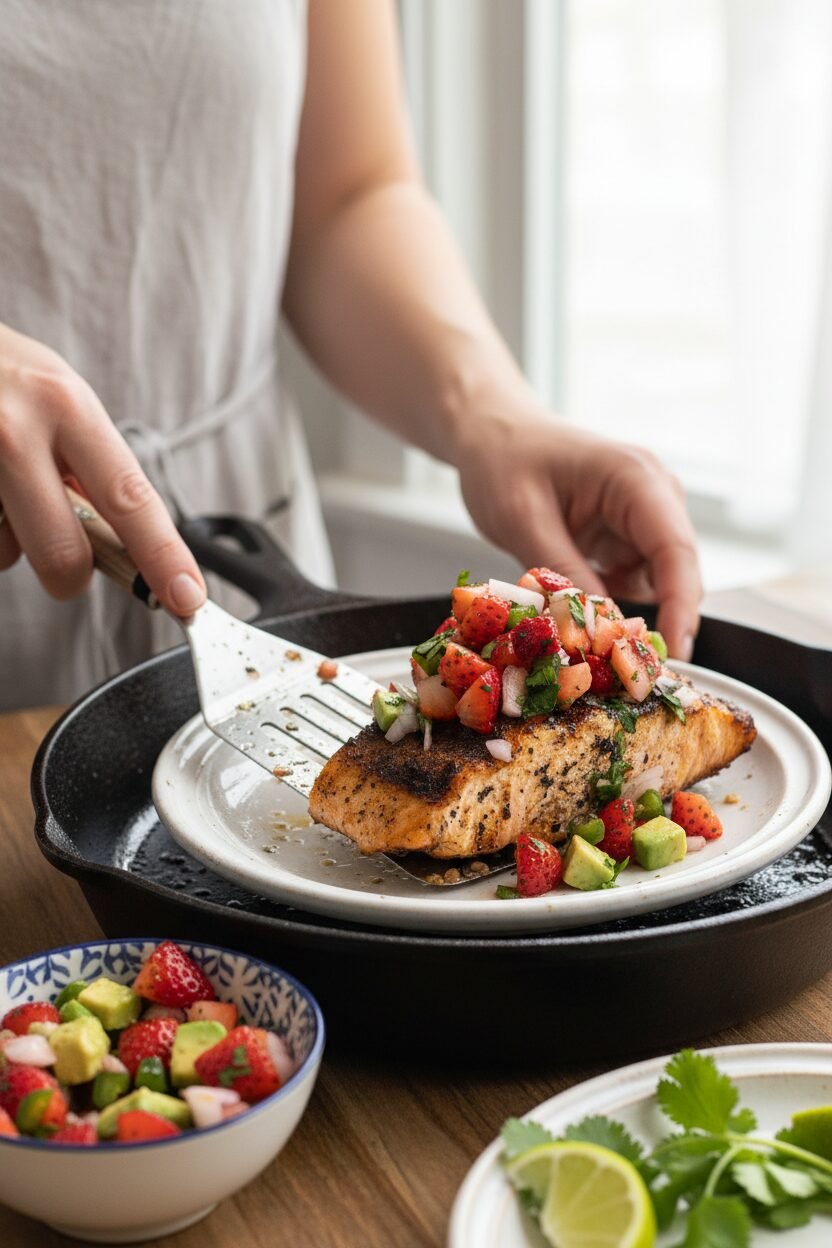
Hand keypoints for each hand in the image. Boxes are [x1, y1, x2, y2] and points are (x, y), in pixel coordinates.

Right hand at [0, 323, 205, 614]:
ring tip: (7, 491)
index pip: (130, 500)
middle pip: (64, 553)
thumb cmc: (7, 377)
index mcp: (68, 408)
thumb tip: (129, 545)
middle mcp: (17, 432)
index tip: (187, 596)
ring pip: (9, 554)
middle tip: (72, 564)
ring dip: (15, 542)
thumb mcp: (62, 401)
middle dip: (73, 576)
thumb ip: (94, 467)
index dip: (162, 556)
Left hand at [454, 404, 701, 659]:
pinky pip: (633, 584)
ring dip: (630, 617)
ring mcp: (643, 517)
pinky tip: (582, 623)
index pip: (675, 549)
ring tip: (592, 647)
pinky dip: (612, 607)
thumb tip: (595, 627)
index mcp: (635, 478)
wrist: (491, 434)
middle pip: (677, 572)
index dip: (679, 606)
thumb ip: (562, 572)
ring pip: (657, 584)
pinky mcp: (626, 537)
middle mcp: (653, 495)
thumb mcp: (523, 519)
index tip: (670, 653)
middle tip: (629, 671)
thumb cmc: (503, 460)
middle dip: (659, 621)